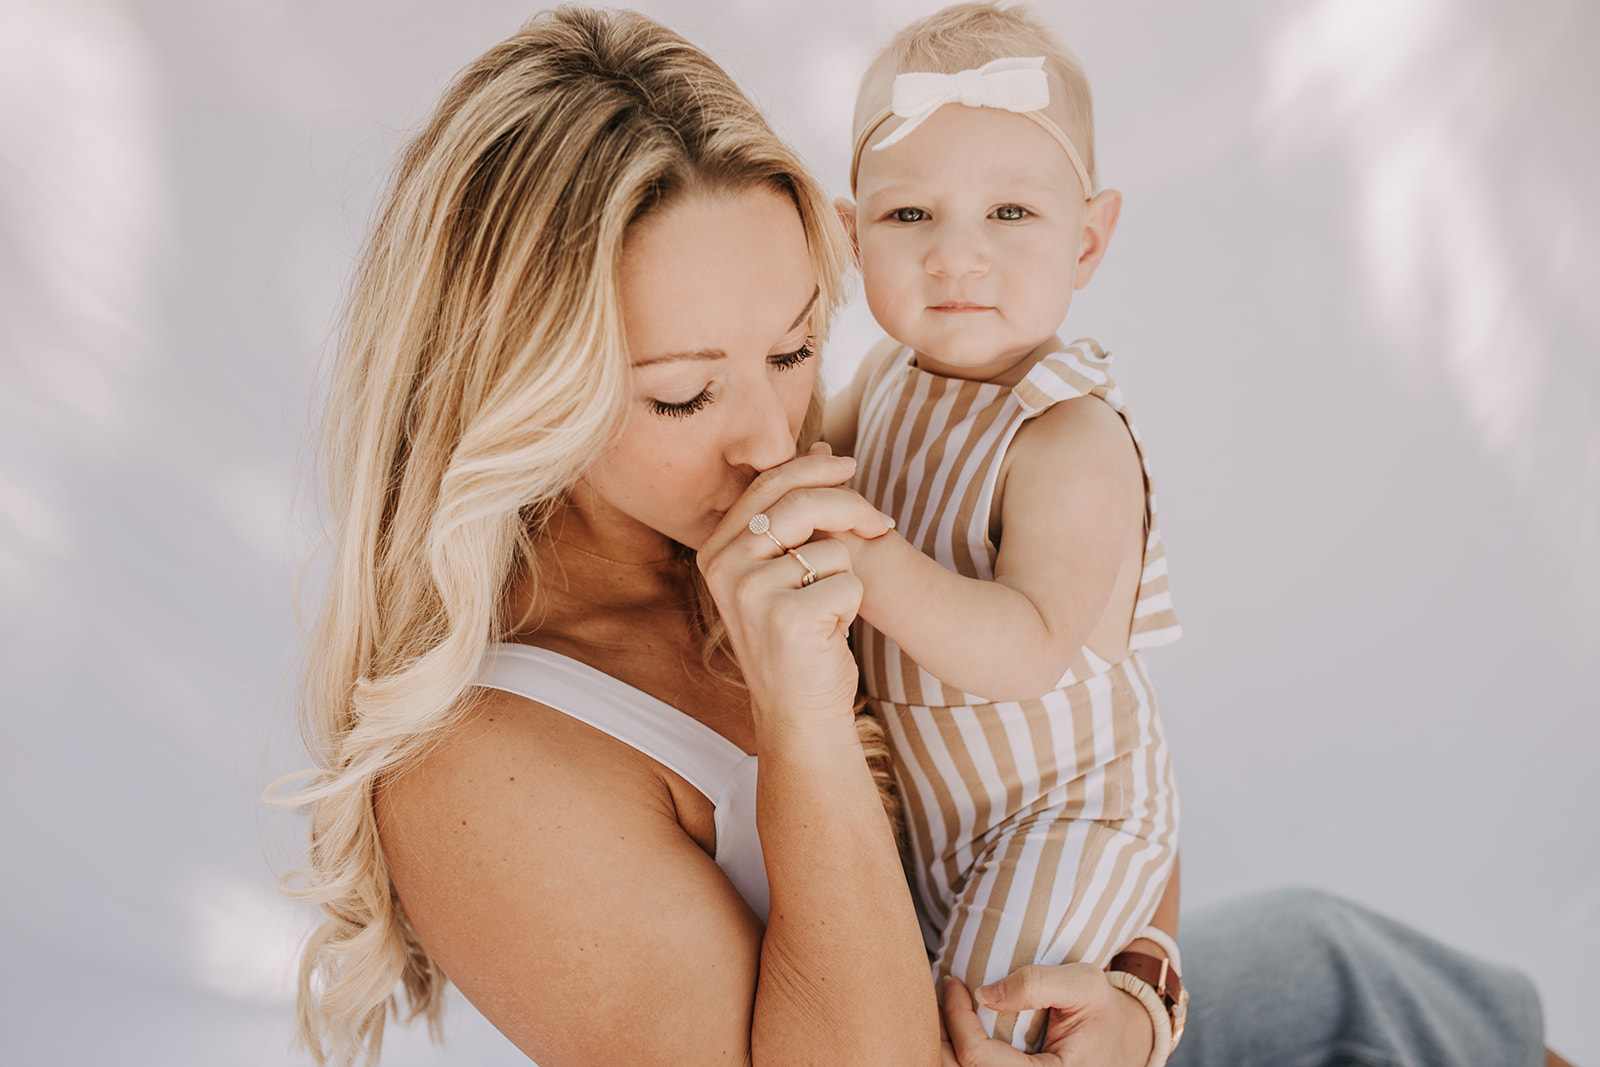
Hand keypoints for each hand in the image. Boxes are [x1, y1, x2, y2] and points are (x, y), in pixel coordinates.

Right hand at [697, 444, 893, 735]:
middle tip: (882, 524)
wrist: (797, 711)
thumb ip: (793, 512)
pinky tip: (830, 632)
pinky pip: (847, 583)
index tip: (850, 465)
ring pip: (830, 547)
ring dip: (845, 577)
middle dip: (851, 506)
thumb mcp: (782, 568)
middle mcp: (724, 567)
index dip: (814, 469)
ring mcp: (751, 592)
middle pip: (800, 504)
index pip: (768, 487)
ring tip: (827, 609)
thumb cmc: (798, 636)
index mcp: (716, 550)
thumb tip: (822, 446)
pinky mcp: (788, 617)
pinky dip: (852, 606)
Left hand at [939, 966, 1154, 1066]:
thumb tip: (984, 994)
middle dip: (941, 1034)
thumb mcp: (1083, 985)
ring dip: (945, 1045)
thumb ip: (1036, 984)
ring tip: (944, 1010)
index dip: (955, 1018)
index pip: (978, 1058)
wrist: (1125, 1036)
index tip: (952, 983)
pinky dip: (958, 1053)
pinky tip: (955, 1027)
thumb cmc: (1104, 1010)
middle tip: (939, 996)